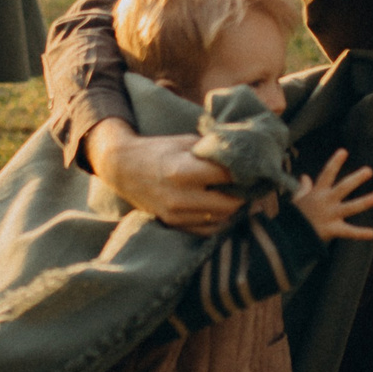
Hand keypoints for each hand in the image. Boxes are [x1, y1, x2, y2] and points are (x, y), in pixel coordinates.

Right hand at [87, 119, 240, 234]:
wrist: (123, 169)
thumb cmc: (159, 150)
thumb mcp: (186, 141)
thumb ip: (214, 151)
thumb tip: (243, 157)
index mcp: (184, 171)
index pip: (229, 175)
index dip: (244, 170)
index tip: (249, 167)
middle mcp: (181, 197)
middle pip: (231, 203)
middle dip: (241, 193)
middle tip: (244, 183)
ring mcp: (176, 214)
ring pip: (222, 218)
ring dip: (231, 207)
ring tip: (229, 192)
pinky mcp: (173, 224)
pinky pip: (208, 230)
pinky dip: (217, 219)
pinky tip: (215, 205)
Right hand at [291, 148, 372, 241]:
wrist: (288, 236)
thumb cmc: (294, 217)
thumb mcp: (297, 199)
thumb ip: (303, 188)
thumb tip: (304, 177)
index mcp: (317, 193)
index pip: (327, 174)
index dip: (335, 163)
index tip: (344, 151)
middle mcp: (325, 202)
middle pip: (343, 188)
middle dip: (356, 179)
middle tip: (369, 170)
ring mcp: (329, 215)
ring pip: (350, 207)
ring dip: (364, 202)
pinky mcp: (331, 230)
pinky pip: (348, 232)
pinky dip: (361, 233)